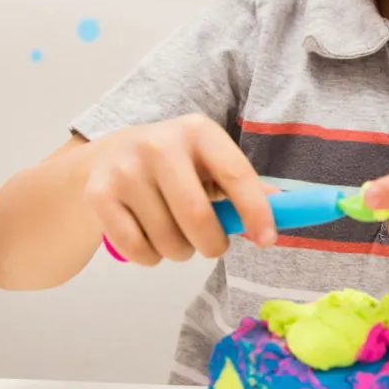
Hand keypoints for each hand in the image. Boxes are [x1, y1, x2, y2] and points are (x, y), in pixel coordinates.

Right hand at [83, 114, 275, 265]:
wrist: (105, 157)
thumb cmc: (176, 166)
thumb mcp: (210, 163)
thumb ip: (247, 186)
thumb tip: (289, 209)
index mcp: (198, 131)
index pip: (236, 174)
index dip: (256, 211)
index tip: (268, 240)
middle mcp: (159, 144)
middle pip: (197, 216)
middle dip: (213, 244)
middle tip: (214, 246)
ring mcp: (125, 169)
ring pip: (168, 240)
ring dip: (181, 252)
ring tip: (177, 235)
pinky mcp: (98, 195)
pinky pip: (137, 250)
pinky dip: (151, 258)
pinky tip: (150, 238)